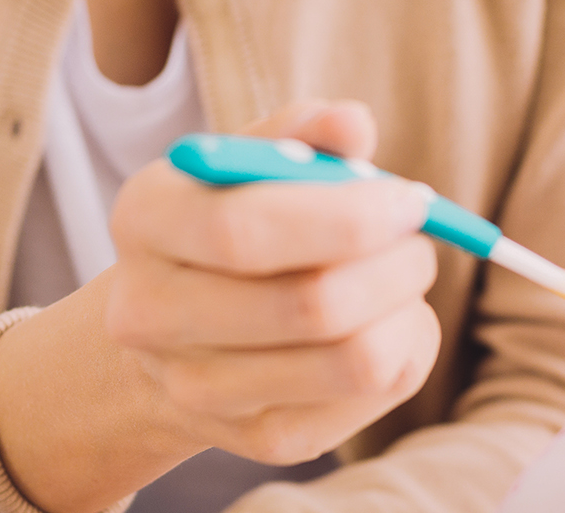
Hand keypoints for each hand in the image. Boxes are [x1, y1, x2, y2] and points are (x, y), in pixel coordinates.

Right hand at [106, 100, 441, 463]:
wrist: (174, 336)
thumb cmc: (231, 222)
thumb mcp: (248, 162)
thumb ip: (300, 133)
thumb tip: (351, 124)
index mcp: (145, 219)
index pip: (243, 231)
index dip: (346, 217)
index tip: (410, 200)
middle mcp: (150, 314)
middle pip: (310, 306)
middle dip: (395, 265)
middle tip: (419, 239)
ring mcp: (199, 389)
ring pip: (354, 361)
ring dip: (407, 308)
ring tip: (401, 277)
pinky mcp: (259, 439)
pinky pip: (371, 395)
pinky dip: (405, 349)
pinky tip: (384, 322)